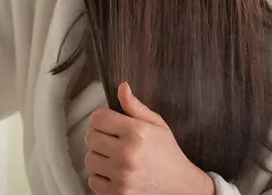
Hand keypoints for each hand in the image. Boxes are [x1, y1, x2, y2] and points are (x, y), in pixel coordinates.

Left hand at [84, 82, 215, 194]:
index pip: (97, 117)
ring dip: (99, 157)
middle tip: (112, 141)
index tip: (108, 123)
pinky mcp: (118, 193)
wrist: (181, 186)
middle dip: (99, 136)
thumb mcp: (157, 125)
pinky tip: (114, 173)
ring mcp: (122, 176)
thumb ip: (135, 106)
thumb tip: (122, 87)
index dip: (102, 118)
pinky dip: (101, 177)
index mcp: (136, 133)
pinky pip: (92, 180)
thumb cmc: (168, 154)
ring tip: (114, 158)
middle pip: (90, 137)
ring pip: (89, 159)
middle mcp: (127, 154)